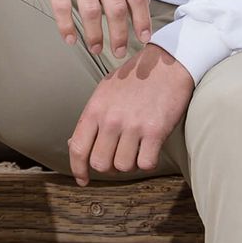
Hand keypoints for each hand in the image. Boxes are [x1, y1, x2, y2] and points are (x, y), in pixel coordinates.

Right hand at [19, 0, 152, 56]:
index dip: (142, 18)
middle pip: (116, 7)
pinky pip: (62, 6)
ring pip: (91, 11)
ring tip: (97, 49)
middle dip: (120, 34)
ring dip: (95, 35)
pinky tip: (70, 39)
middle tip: (119, 52)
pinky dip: (67, 26)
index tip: (143, 37)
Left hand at [68, 44, 192, 185]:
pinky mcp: (155, 131)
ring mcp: (133, 125)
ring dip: (129, 164)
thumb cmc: (135, 78)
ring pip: (123, 166)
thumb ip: (91, 118)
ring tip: (135, 150)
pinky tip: (149, 149)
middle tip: (117, 158)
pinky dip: (147, 162)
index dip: (78, 169)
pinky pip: (145, 163)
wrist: (167, 63)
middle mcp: (111, 119)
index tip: (83, 179)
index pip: (77, 148)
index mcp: (95, 108)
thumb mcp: (104, 92)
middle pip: (100, 163)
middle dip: (108, 167)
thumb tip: (74, 144)